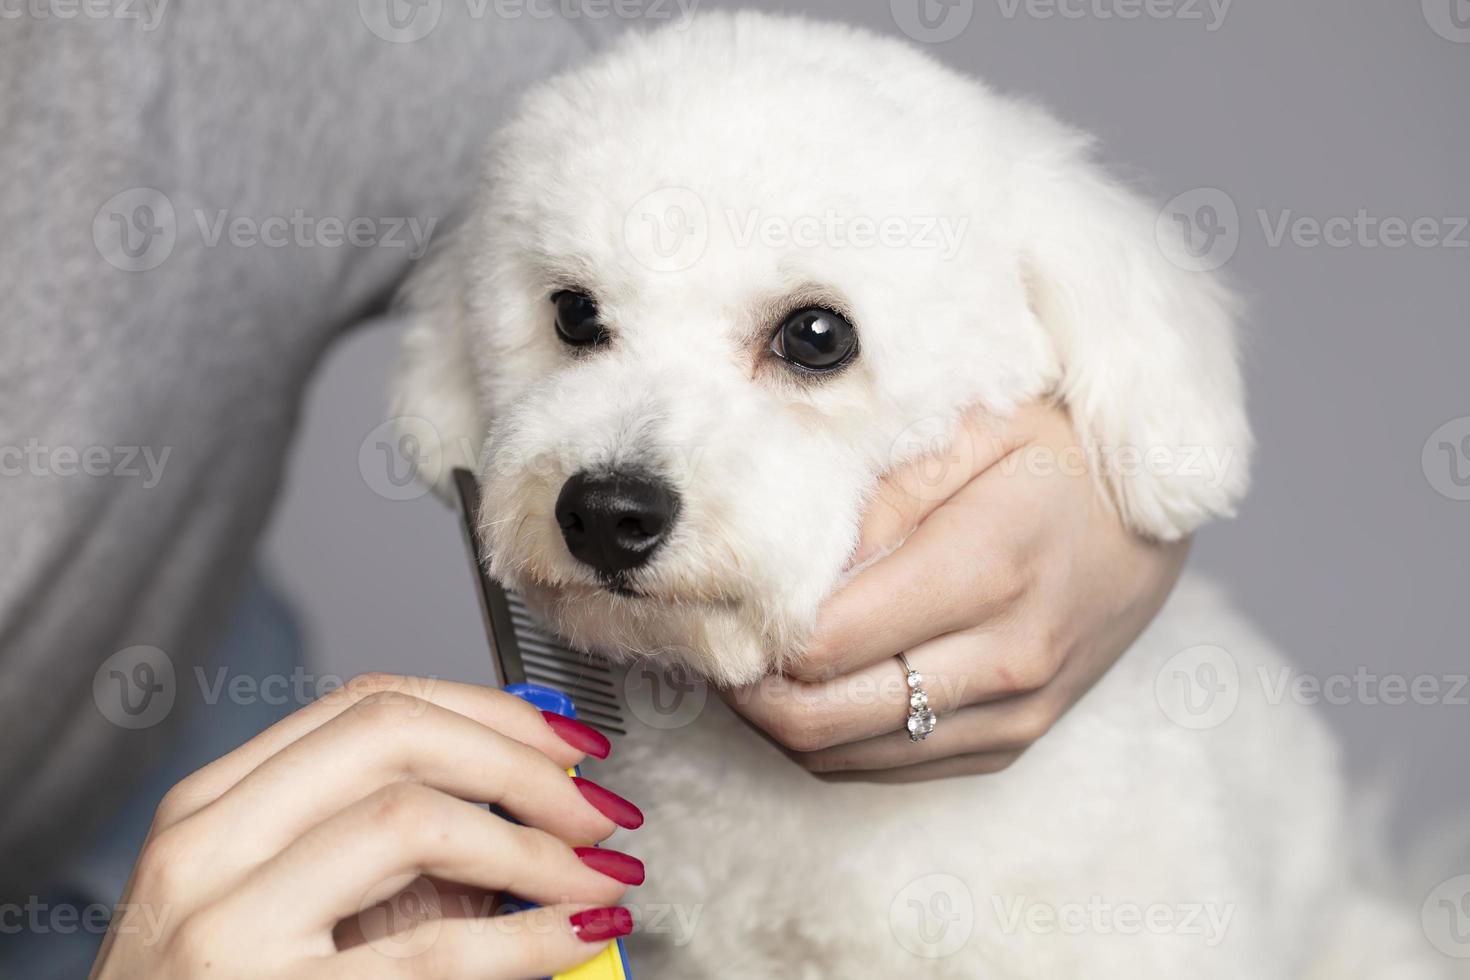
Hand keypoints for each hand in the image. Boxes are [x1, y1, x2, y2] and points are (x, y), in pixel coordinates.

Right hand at [91, 674, 644, 979]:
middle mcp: (206, 848)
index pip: (366, 704)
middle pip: (394, 736)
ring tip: (600, 873)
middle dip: (523, 762)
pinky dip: (528, 936)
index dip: (489, 710)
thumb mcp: (277, 903)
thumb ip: (377, 846)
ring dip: (536, 844)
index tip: (566, 741)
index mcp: (212, 807)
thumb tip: (529, 806)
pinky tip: (577, 932)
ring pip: (413, 820)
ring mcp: (227, 928)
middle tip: (599, 807)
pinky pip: (431, 952)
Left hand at [728, 402, 1188, 781]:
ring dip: (779, 722)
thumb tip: (787, 555)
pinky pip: (894, 766)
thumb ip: (878, 488)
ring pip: (847, 756)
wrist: (1165, 511)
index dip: (750, 632)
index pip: (824, 641)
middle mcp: (1004, 659)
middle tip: (710, 641)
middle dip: (745, 690)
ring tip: (747, 664)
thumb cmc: (1066, 450)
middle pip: (822, 718)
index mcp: (986, 569)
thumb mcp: (976, 427)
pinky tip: (811, 689)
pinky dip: (833, 741)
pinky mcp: (1016, 738)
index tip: (713, 599)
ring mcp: (1014, 711)